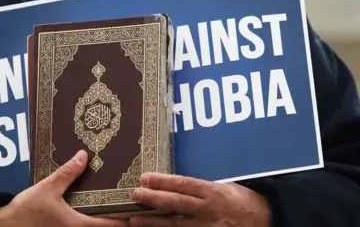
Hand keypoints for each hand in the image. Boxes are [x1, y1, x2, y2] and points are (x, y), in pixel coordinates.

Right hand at [0, 150, 127, 226]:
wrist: (2, 226)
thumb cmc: (26, 210)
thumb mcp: (48, 188)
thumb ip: (67, 173)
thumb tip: (84, 156)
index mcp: (77, 225)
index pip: (109, 226)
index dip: (124, 220)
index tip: (135, 213)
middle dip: (116, 221)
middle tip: (129, 210)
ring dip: (102, 223)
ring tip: (112, 211)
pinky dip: (88, 223)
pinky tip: (88, 214)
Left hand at [129, 173, 270, 226]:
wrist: (266, 220)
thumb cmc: (242, 201)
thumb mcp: (223, 187)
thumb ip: (199, 189)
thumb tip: (172, 186)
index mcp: (213, 192)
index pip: (183, 184)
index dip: (162, 181)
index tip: (145, 178)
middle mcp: (209, 209)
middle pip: (176, 203)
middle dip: (153, 199)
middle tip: (135, 195)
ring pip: (176, 224)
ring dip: (153, 222)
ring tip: (134, 219)